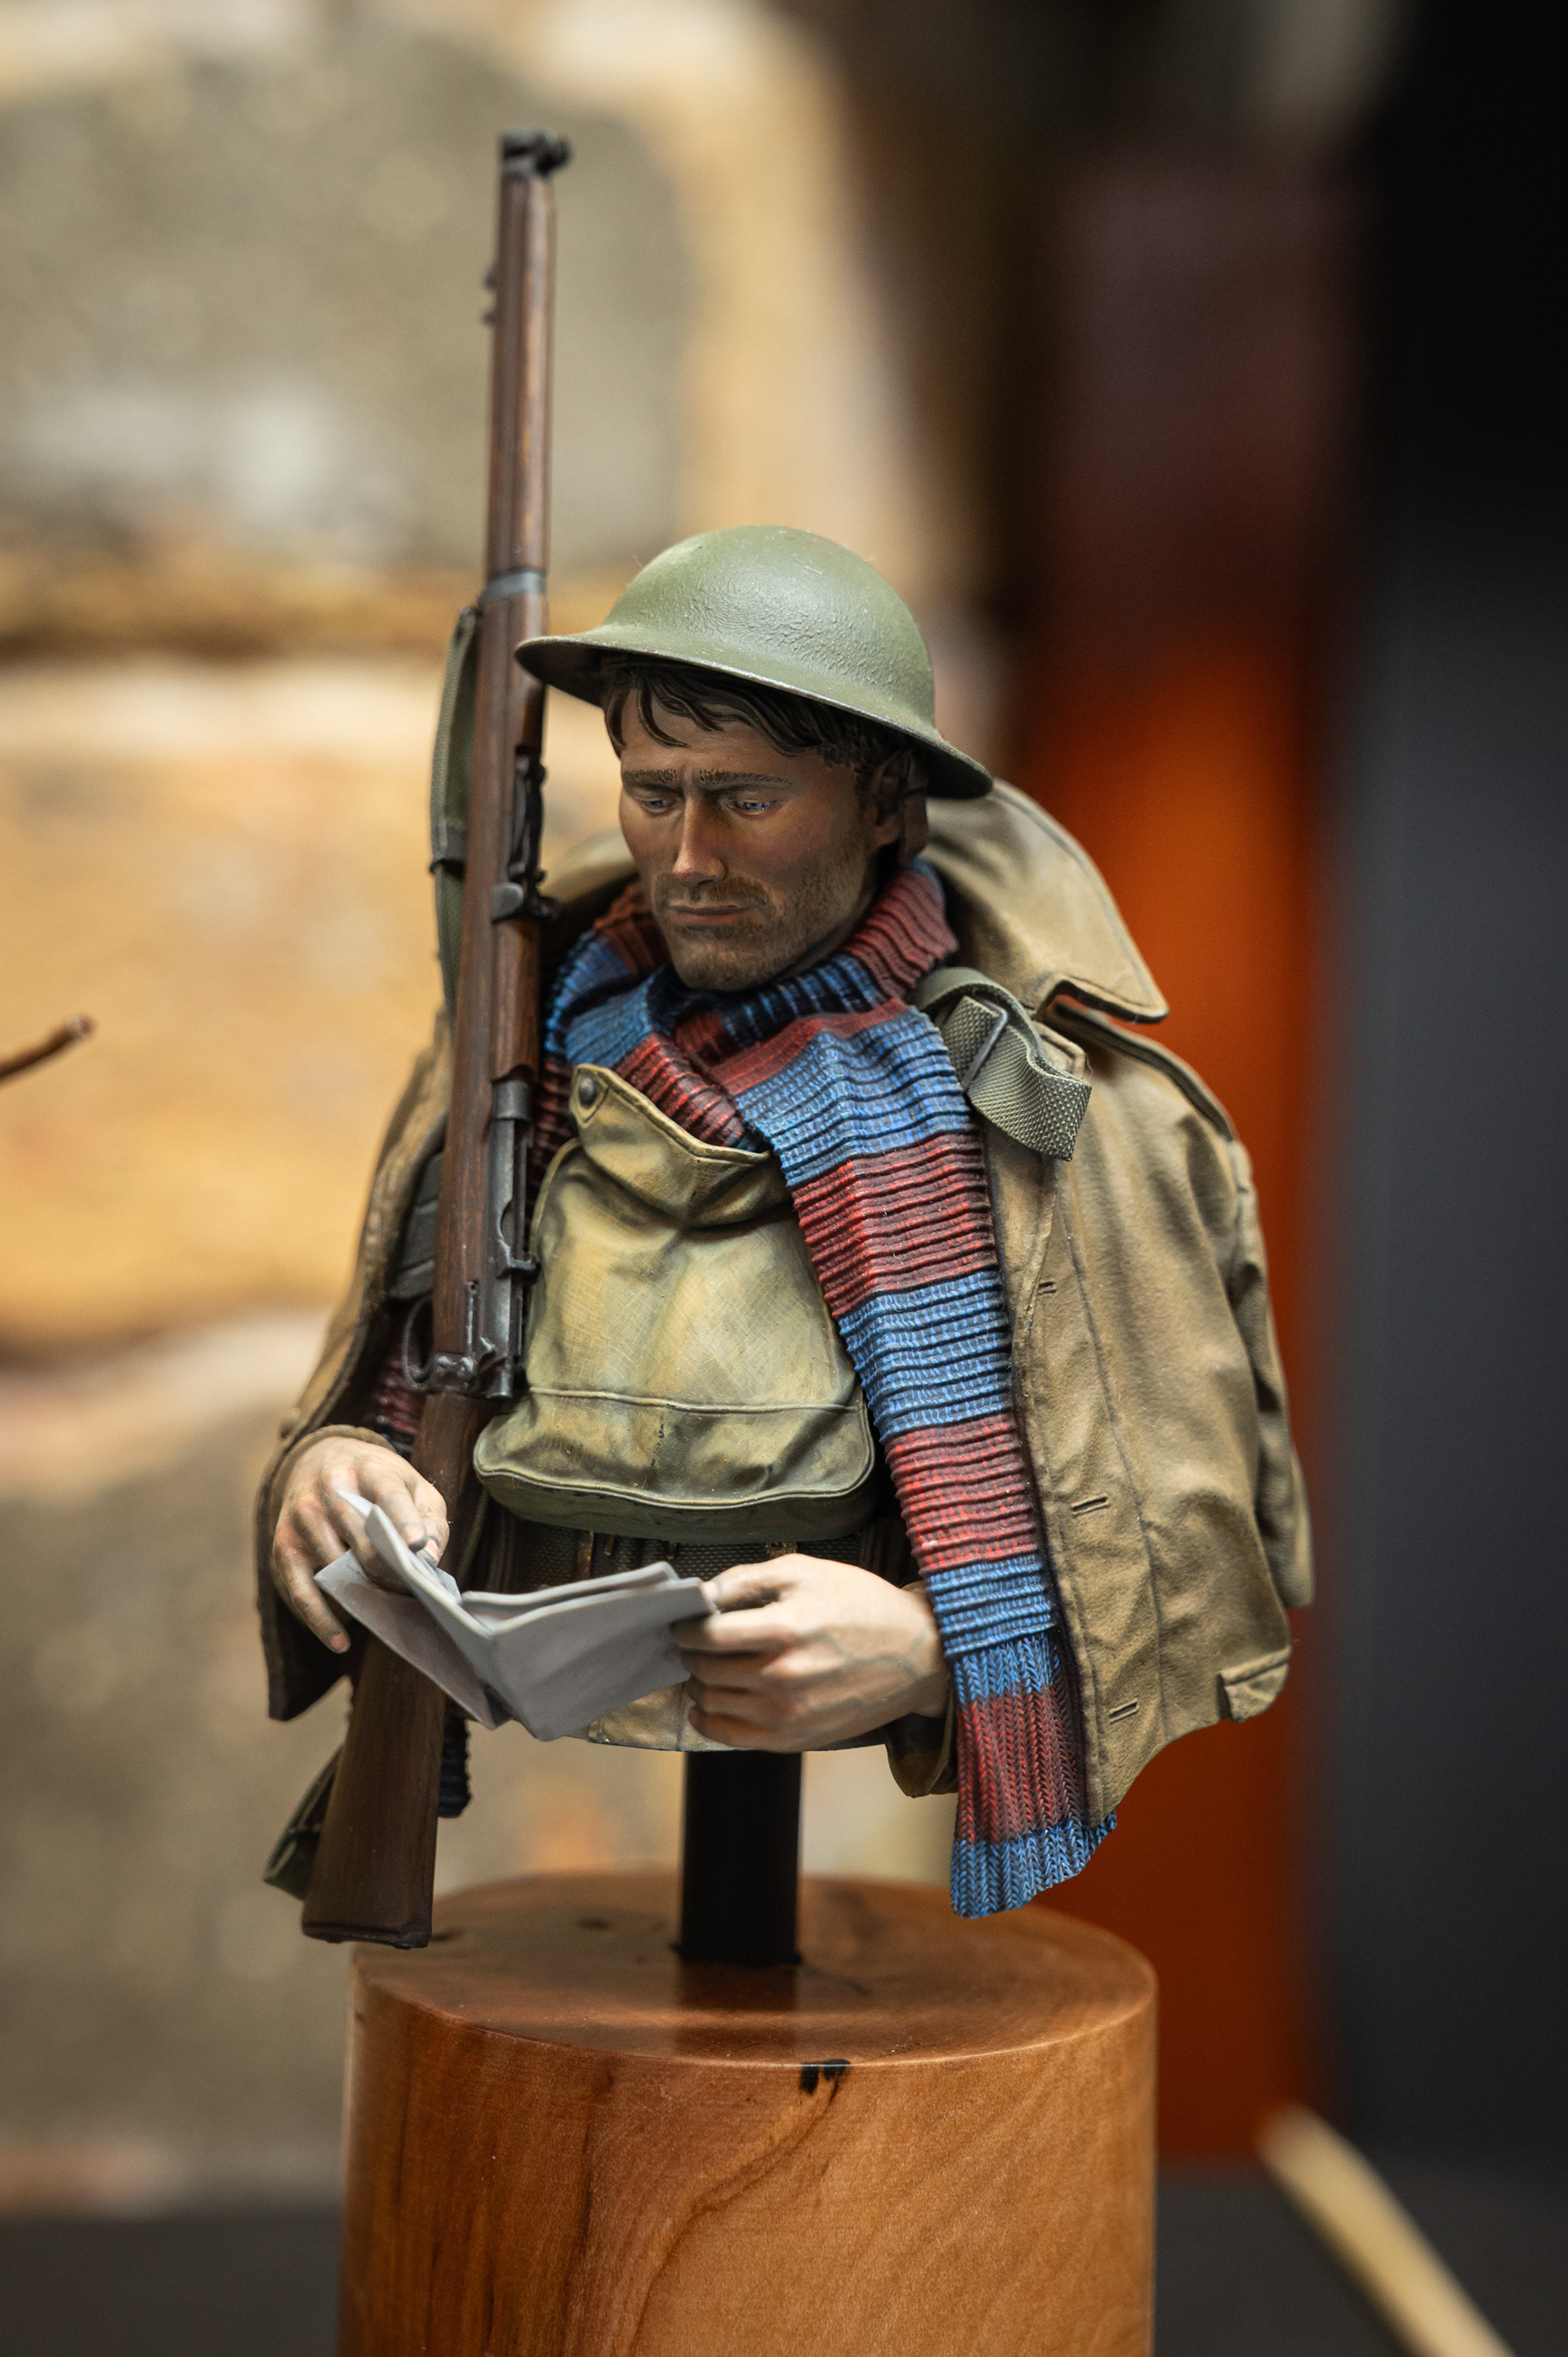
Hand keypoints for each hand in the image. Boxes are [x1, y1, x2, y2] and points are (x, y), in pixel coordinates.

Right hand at [270, 1435, 449, 1653]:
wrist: (321, 1458)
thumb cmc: (377, 1481)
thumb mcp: (413, 1485)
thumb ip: (429, 1520)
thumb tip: (428, 1558)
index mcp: (369, 1469)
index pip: (388, 1495)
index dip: (403, 1520)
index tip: (417, 1545)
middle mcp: (329, 1489)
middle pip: (361, 1539)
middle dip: (389, 1571)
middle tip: (411, 1593)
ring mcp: (302, 1517)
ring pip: (334, 1566)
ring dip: (362, 1593)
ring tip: (387, 1611)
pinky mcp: (283, 1545)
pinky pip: (301, 1591)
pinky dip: (321, 1620)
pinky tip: (342, 1642)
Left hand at [678, 1554, 947, 1749]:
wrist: (916, 1655)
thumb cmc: (862, 1605)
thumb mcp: (807, 1571)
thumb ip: (748, 1579)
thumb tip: (703, 1595)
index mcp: (784, 1630)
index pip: (707, 1635)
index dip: (686, 1627)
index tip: (684, 1622)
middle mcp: (782, 1677)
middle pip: (706, 1670)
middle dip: (691, 1654)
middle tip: (695, 1643)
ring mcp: (788, 1714)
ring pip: (713, 1703)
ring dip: (700, 1684)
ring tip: (707, 1668)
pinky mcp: (795, 1739)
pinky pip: (731, 1737)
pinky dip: (709, 1720)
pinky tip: (706, 1704)